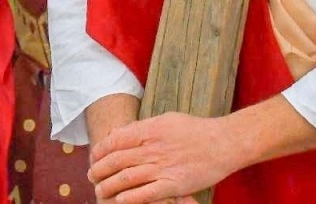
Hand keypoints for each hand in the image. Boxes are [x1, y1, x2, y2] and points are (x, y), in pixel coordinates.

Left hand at [89, 111, 235, 202]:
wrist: (224, 143)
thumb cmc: (196, 130)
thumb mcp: (167, 119)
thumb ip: (143, 127)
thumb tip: (120, 132)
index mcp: (150, 130)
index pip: (115, 140)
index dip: (100, 150)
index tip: (94, 156)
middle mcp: (153, 149)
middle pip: (116, 160)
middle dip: (99, 170)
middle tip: (92, 176)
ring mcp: (163, 167)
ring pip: (126, 178)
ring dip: (108, 186)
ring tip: (100, 190)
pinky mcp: (173, 185)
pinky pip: (146, 194)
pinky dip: (130, 198)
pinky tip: (120, 199)